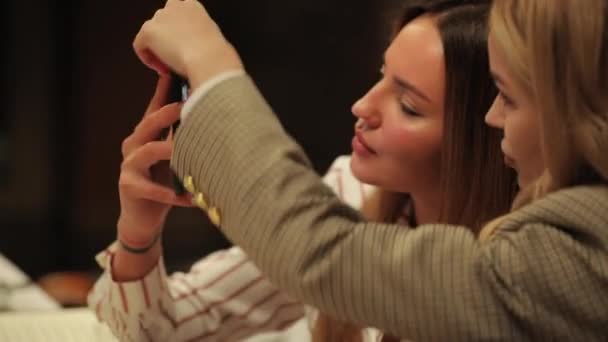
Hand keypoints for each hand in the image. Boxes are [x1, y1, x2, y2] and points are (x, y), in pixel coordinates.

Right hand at [117, 75, 192, 246]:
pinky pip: (153, 189)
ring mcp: (129, 166)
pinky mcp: (129, 187)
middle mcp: (134, 145)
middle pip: (149, 123)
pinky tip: (191, 199)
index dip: (164, 91)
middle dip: (169, 113)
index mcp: (145, 135)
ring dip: (172, 150)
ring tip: (189, 150)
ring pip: (148, 151)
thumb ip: (183, 136)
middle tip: (189, 106)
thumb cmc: (162, 182)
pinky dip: (174, 194)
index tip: (177, 74)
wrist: (144, 218)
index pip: (155, 108)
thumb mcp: (173, 156)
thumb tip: (210, 115)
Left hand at [133, 0, 242, 88]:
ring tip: (170, 65)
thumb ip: (200, 36)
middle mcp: (175, 6)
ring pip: (151, 34)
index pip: (179, 15)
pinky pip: (140, 46)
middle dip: (166, 39)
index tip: (185, 48)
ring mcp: (160, 17)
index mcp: (193, 6)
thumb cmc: (216, 54)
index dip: (179, 33)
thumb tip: (195, 47)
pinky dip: (148, 59)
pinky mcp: (148, 31)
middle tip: (175, 58)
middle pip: (163, 22)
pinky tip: (161, 69)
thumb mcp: (213, 38)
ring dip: (157, 49)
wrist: (209, 59)